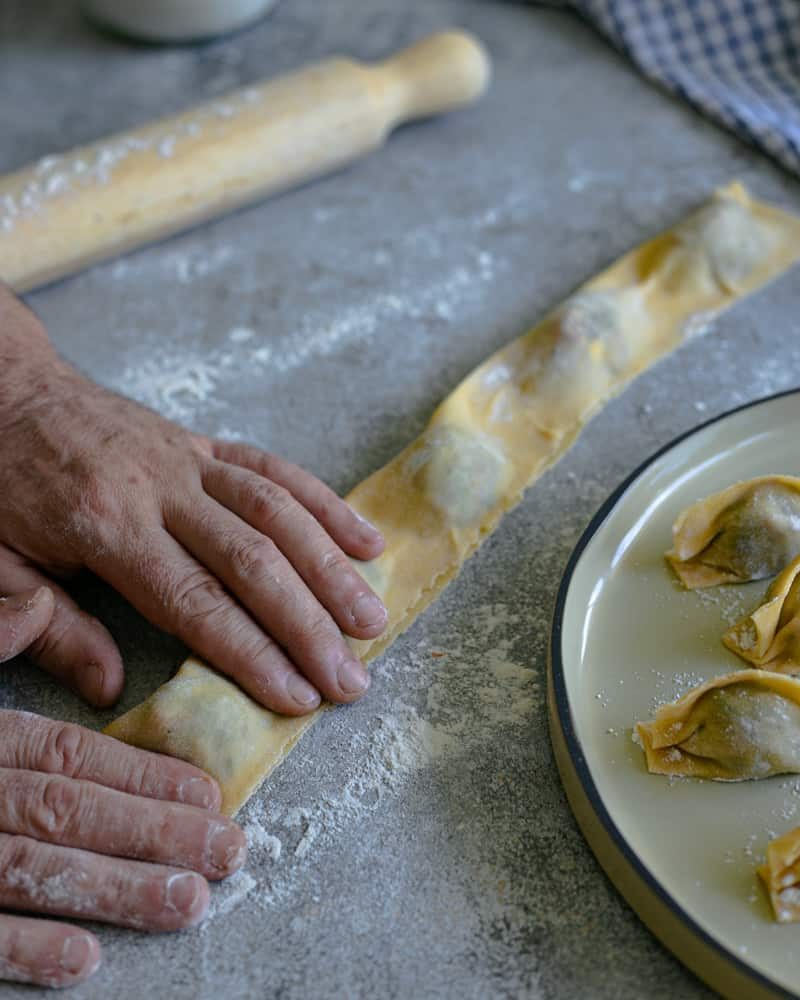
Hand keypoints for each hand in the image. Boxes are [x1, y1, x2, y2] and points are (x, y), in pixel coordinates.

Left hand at [0, 287, 386, 713]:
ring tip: (373, 619)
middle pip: (253, 561)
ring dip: (331, 567)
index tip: (299, 697)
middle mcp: (160, 488)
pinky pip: (273, 468)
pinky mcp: (201, 442)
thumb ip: (49, 625)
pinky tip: (364, 537)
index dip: (252, 654)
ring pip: (278, 512)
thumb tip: (112, 687)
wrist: (0, 389)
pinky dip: (323, 503)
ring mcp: (188, 459)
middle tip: (354, 679)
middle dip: (309, 625)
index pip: (196, 602)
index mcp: (105, 525)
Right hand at [0, 586, 244, 987]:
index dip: (139, 774)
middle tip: (228, 853)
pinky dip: (18, 948)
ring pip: (29, 868)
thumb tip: (37, 601)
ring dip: (111, 890)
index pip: (67, 751)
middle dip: (152, 833)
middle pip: (64, 810)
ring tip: (185, 903)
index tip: (207, 793)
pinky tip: (82, 960)